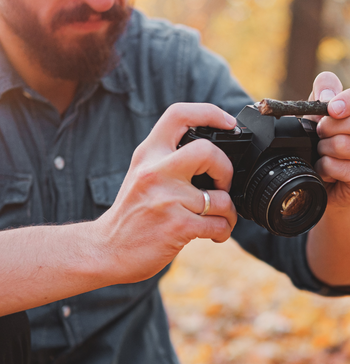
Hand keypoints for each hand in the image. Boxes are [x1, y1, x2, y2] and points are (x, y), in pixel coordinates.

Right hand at [96, 103, 238, 282]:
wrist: (105, 251)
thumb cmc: (131, 215)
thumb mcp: (141, 175)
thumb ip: (168, 160)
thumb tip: (212, 157)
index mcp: (148, 154)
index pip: (179, 115)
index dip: (210, 112)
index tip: (229, 123)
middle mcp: (156, 171)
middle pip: (208, 151)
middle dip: (226, 169)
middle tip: (221, 185)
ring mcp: (167, 199)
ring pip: (222, 198)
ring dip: (229, 213)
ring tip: (219, 219)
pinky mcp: (178, 226)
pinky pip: (219, 224)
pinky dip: (223, 231)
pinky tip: (214, 234)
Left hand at [309, 73, 349, 207]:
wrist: (329, 175)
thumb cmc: (330, 135)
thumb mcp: (323, 106)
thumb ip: (324, 88)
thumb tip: (326, 96)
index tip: (331, 109)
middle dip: (330, 126)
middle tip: (320, 132)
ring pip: (346, 145)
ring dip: (324, 148)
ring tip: (323, 150)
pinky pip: (340, 167)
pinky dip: (324, 167)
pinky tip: (327, 168)